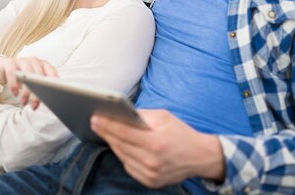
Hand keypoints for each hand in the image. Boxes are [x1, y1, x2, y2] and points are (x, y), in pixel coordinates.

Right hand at [0, 56, 57, 109]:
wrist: (5, 67)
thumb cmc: (23, 77)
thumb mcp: (32, 81)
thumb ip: (41, 87)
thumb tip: (49, 101)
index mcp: (42, 64)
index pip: (50, 70)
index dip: (53, 78)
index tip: (56, 88)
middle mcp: (33, 60)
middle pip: (38, 75)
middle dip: (37, 92)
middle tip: (34, 105)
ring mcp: (22, 60)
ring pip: (26, 73)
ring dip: (25, 90)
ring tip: (24, 102)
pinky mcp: (10, 63)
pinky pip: (12, 73)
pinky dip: (13, 84)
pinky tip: (15, 93)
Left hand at [90, 109, 224, 188]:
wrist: (200, 157)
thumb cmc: (180, 133)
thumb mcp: (163, 117)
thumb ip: (141, 115)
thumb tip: (119, 112)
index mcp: (155, 141)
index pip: (123, 132)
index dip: (106, 124)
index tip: (95, 118)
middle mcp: (152, 160)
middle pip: (119, 144)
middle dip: (105, 132)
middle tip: (95, 122)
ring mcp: (150, 173)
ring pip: (122, 156)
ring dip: (112, 144)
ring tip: (105, 132)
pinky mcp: (150, 181)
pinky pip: (129, 166)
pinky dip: (124, 156)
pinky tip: (120, 146)